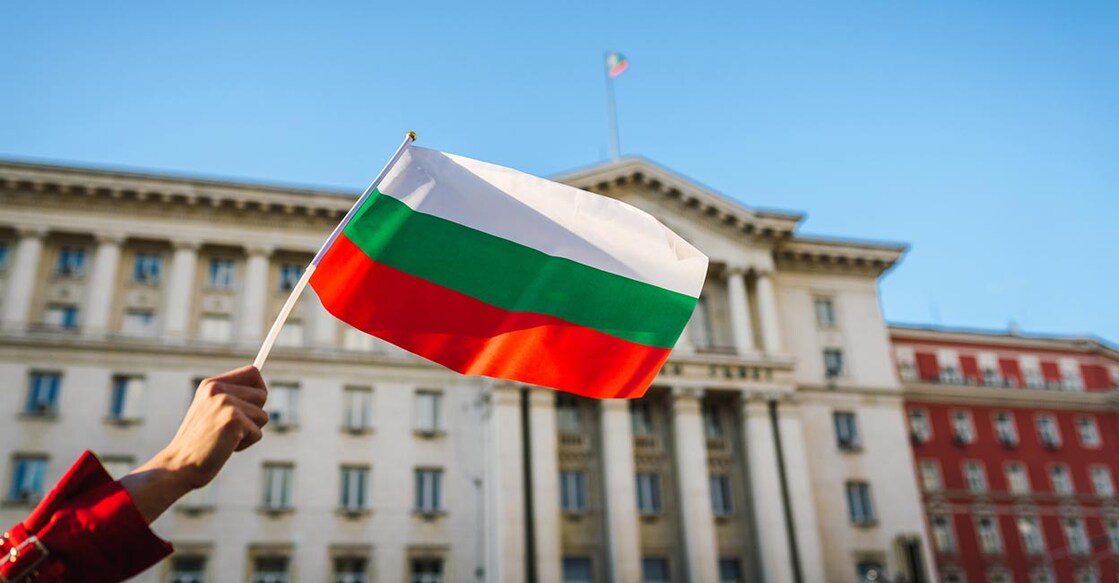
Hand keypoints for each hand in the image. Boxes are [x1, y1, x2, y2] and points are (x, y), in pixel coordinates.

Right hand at [120, 366, 268, 521]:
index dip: (259, 388)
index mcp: (211, 384)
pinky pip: (258, 433)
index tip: (253, 405)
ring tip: (226, 438)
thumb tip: (262, 392)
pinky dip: (245, 444)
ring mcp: (225, 403)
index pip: (252, 372)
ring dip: (249, 432)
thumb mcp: (210, 411)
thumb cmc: (198, 443)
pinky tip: (226, 447)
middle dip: (255, 415)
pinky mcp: (233, 419)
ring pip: (262, 416)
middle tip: (232, 428)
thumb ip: (231, 398)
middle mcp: (218, 389)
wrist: (179, 465)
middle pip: (262, 394)